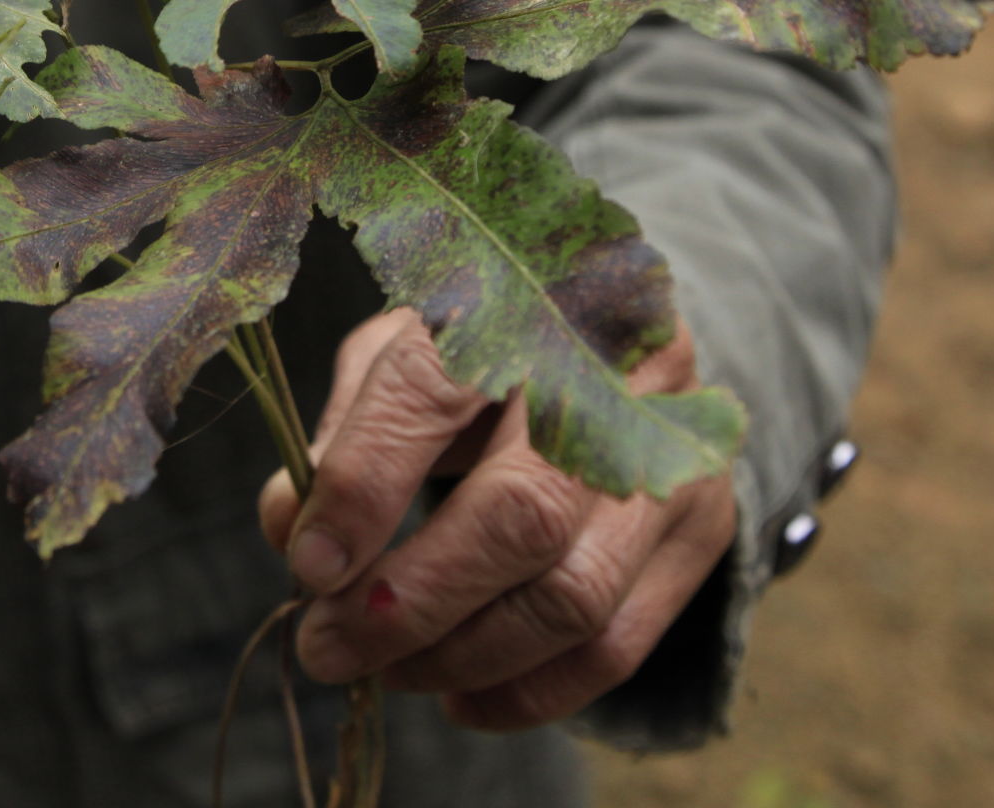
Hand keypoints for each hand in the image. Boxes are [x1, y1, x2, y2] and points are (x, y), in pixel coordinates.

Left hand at [256, 309, 734, 731]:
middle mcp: (614, 373)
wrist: (626, 343)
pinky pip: (617, 647)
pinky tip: (457, 696)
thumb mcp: (406, 350)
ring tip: (384, 671)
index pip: (436, 390)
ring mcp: (673, 457)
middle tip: (329, 646)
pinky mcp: (702, 530)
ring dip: (459, 657)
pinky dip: (526, 693)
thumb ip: (345, 430)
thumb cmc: (488, 345)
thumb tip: (291, 527)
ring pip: (572, 597)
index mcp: (518, 296)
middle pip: (521, 514)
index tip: (308, 563)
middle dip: (409, 601)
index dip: (365, 484)